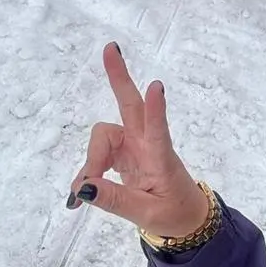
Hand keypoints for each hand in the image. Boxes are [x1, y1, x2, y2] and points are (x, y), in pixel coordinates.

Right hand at [67, 44, 209, 237]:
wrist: (185, 218)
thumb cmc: (175, 214)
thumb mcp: (147, 214)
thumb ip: (115, 200)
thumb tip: (83, 187)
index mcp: (161, 157)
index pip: (158, 130)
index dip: (157, 108)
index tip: (157, 86)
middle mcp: (146, 143)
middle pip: (130, 105)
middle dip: (119, 77)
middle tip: (110, 48)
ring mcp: (134, 145)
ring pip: (104, 137)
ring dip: (91, 160)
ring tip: (81, 194)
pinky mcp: (124, 153)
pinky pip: (98, 154)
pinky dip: (88, 171)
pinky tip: (80, 195)